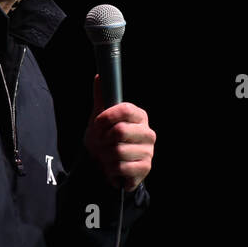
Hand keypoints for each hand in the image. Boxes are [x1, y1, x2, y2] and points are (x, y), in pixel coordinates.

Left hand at [84, 74, 154, 192]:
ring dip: (105, 156)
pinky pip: (120, 167)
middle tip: (101, 144)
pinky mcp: (145, 168)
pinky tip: (112, 168)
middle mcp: (148, 132)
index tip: (98, 125)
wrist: (105, 166)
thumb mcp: (100, 118)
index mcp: (139, 116)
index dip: (106, 118)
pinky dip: (110, 169)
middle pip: (120, 131)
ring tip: (106, 157)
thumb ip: (101, 98)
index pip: (125, 110)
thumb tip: (99, 77)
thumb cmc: (104, 139)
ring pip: (118, 151)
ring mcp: (148, 151)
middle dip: (103, 140)